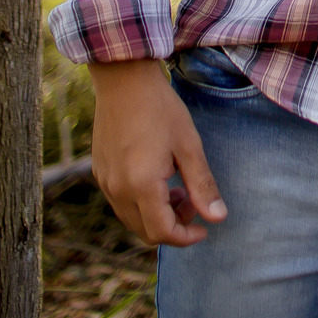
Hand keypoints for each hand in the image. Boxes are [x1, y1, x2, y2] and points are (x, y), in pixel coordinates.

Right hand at [89, 59, 226, 246]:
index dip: (186, 237)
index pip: (162, 232)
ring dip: (156, 214)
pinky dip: (141, 202)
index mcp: (140, 186)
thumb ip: (202, 185)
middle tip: (193, 200)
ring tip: (177, 187)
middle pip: (145, 231)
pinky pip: (121, 202)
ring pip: (131, 218)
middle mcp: (117, 190)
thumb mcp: (189, 145)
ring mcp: (105, 181)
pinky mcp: (100, 171)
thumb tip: (218, 218)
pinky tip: (157, 177)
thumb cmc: (161, 109)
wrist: (124, 80)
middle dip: (173, 225)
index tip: (205, 227)